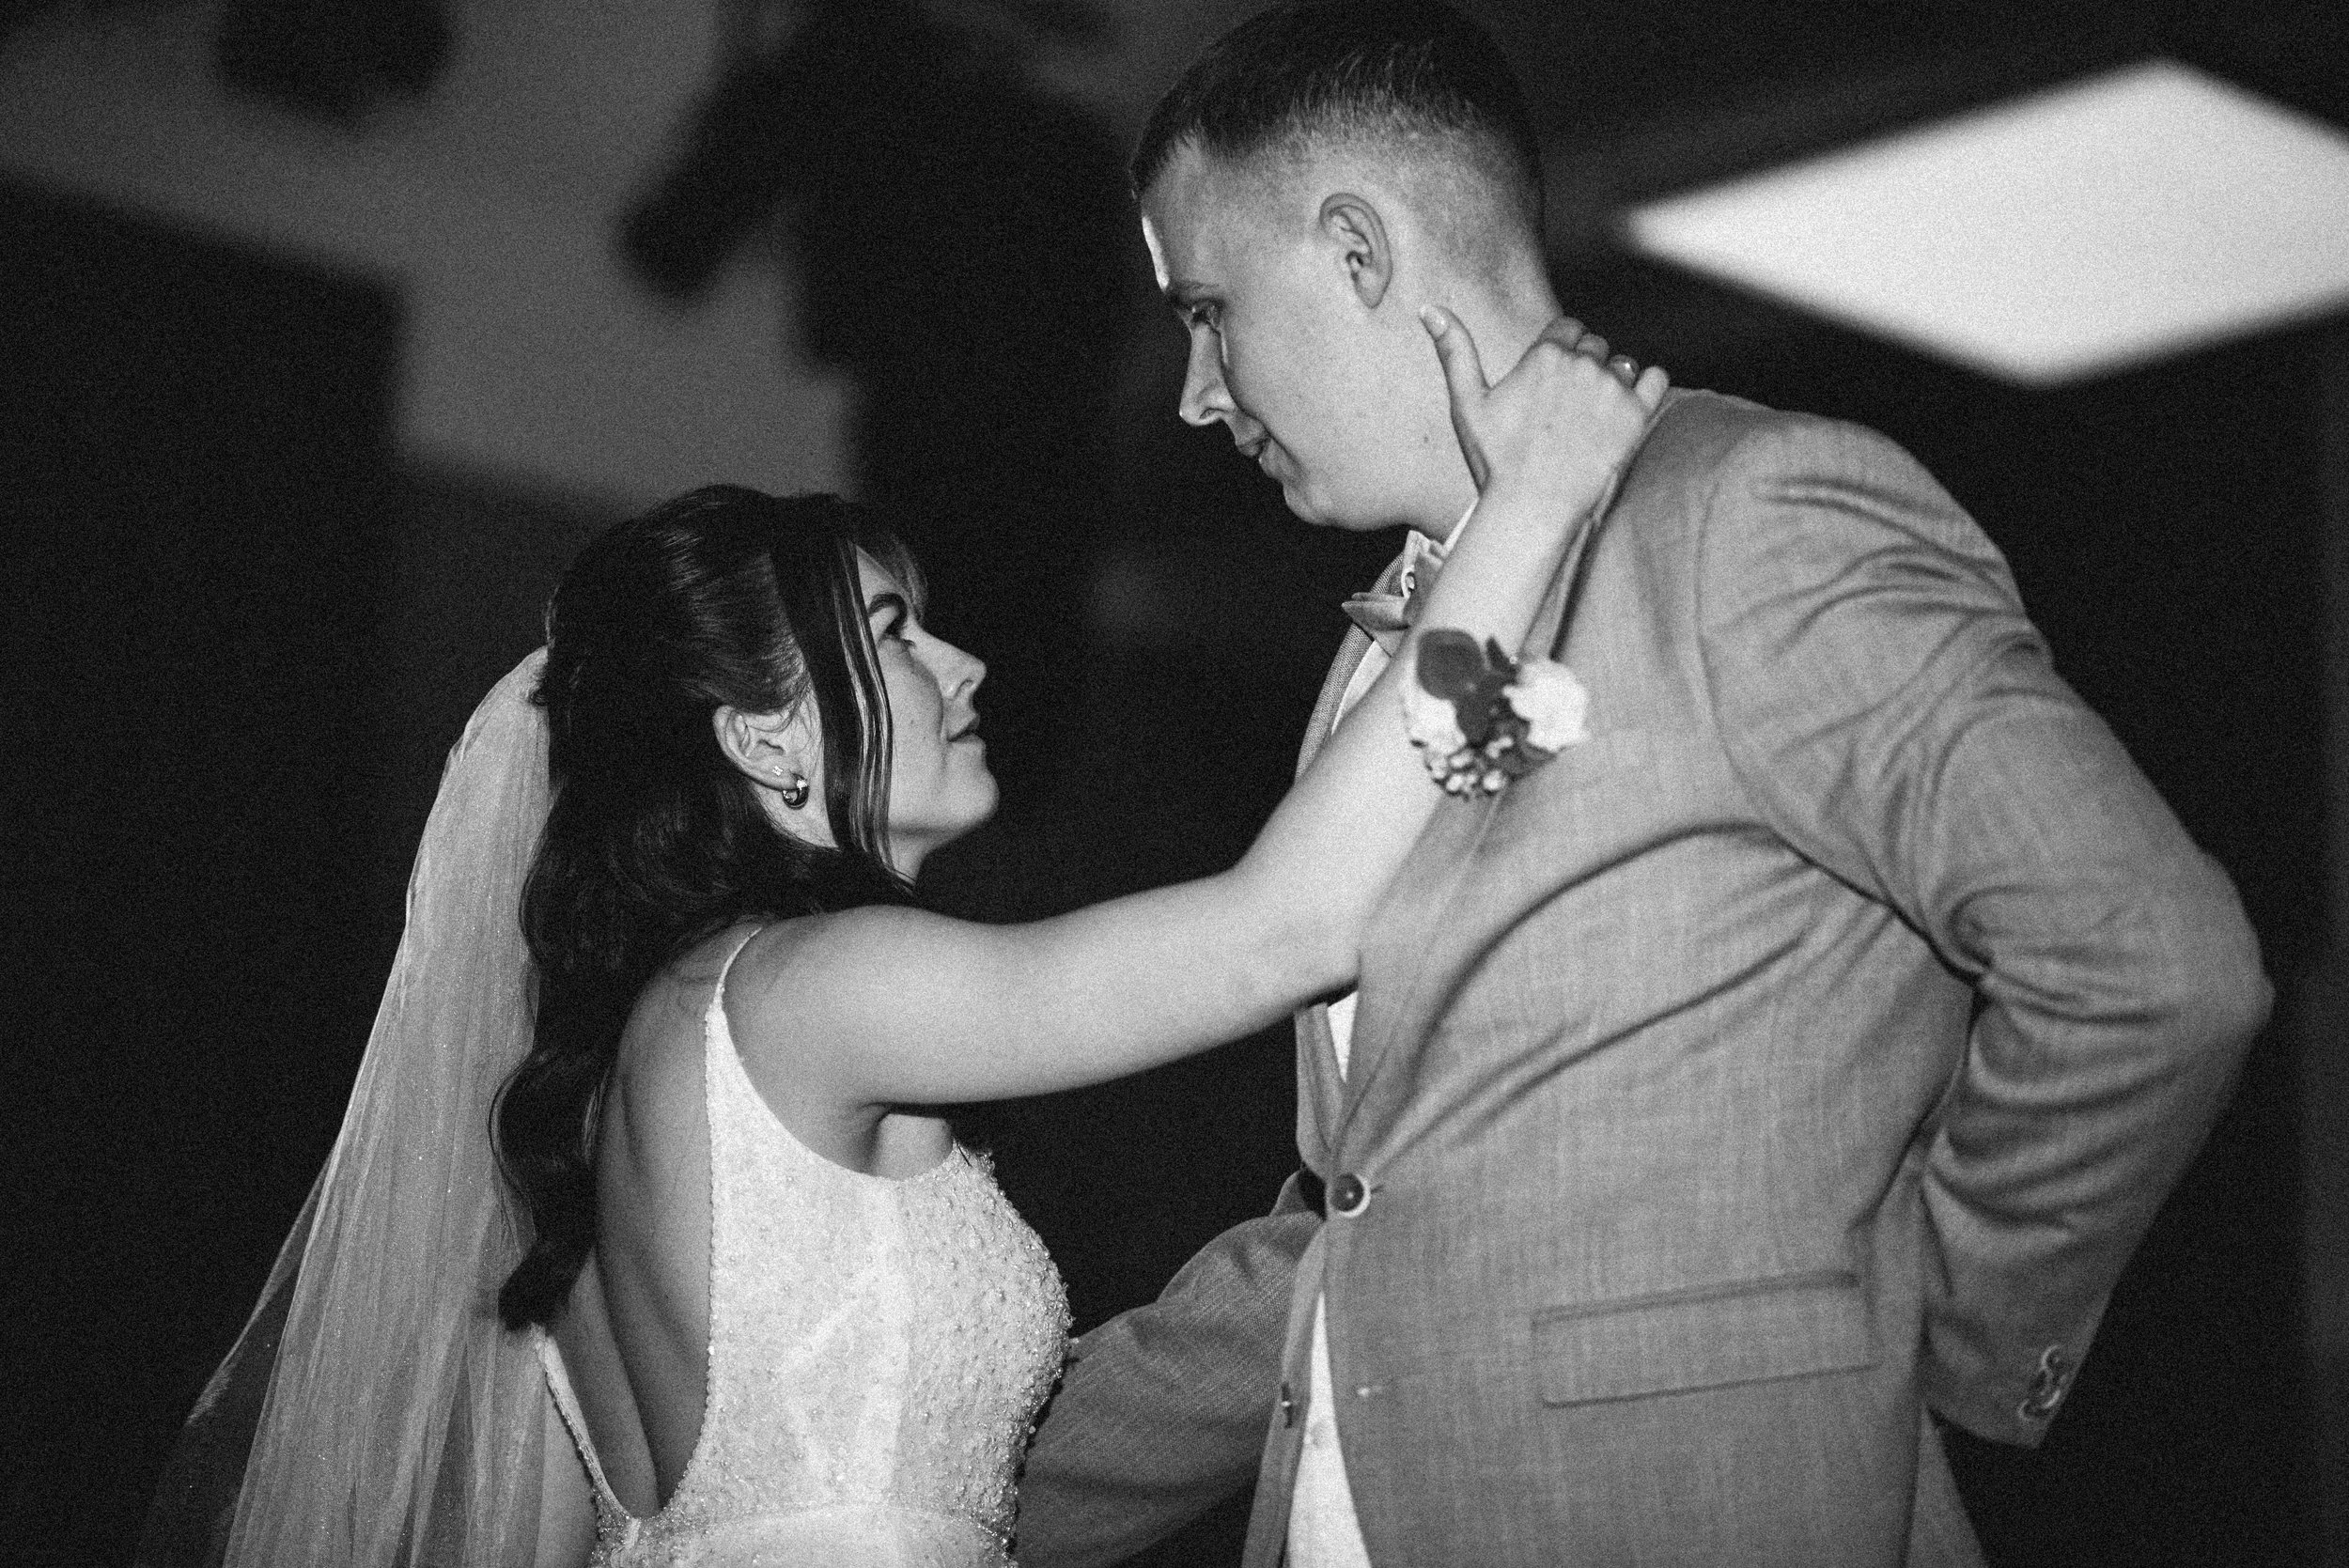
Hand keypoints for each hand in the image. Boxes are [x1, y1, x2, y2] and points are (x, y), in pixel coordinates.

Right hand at [1422, 307, 1668, 503]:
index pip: (1568, 329)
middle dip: (1584, 369)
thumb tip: (1430, 307)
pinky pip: (1656, 378)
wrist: (1532, 509)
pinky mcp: (1637, 415)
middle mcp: (1582, 364)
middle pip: (1595, 346)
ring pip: (1623, 364)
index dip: (1560, 354)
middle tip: (1566, 412)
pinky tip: (1625, 412)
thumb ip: (1454, 350)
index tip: (1550, 387)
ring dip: (1612, 382)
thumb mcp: (1467, 404)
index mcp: (1545, 355)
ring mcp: (1612, 389)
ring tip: (1591, 420)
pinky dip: (1646, 388)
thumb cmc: (1496, 460)